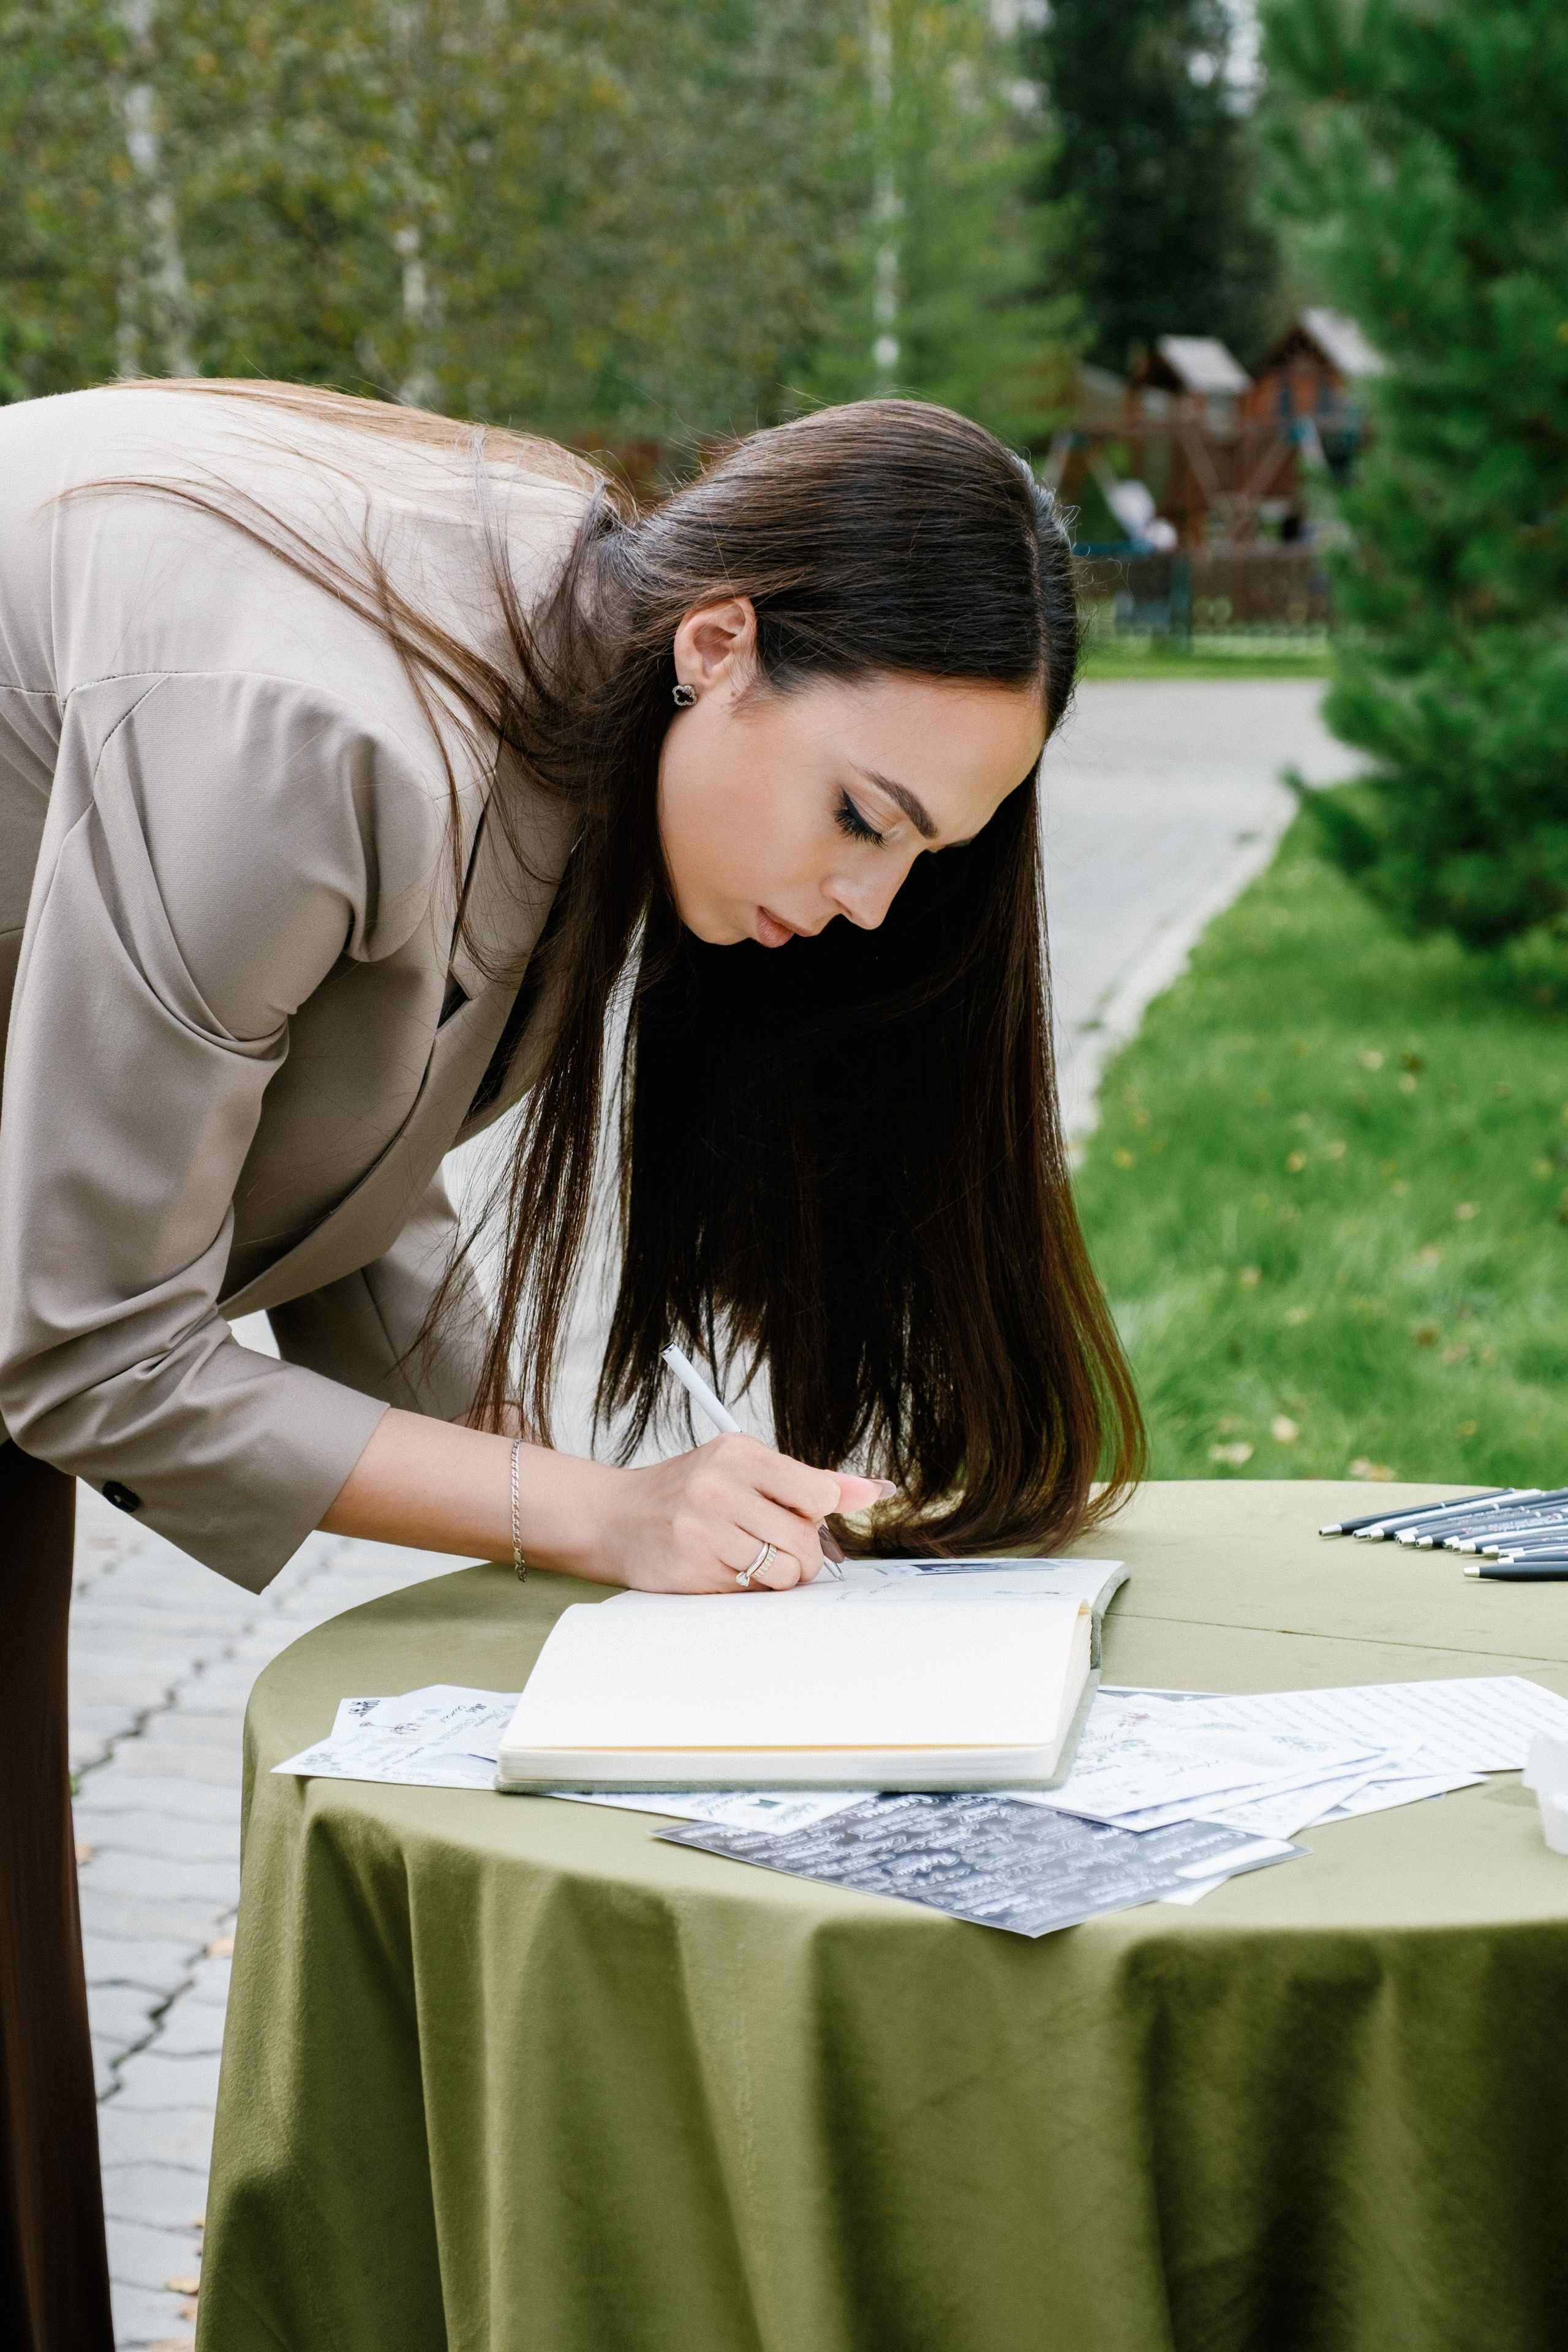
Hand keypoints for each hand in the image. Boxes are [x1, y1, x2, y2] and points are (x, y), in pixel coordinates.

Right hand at [320, 1410, 894, 1591]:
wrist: (613, 1516)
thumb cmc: (688, 1491)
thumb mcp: (744, 1467)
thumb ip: (810, 1481)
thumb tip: (877, 1490)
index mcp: (740, 1452)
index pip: (819, 1490)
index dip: (825, 1512)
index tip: (812, 1516)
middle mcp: (720, 1486)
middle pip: (806, 1538)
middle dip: (805, 1553)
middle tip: (782, 1548)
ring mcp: (703, 1529)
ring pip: (784, 1571)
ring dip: (781, 1576)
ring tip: (754, 1560)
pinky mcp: (691, 1569)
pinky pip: (751, 1592)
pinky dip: (749, 1589)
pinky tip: (725, 1569)